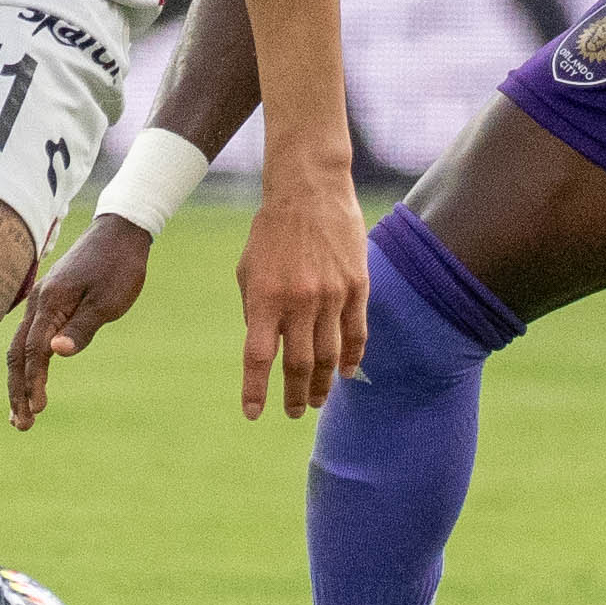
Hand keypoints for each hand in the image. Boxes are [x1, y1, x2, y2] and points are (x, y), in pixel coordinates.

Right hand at [2, 218, 154, 429]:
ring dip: (18, 380)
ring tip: (20, 412)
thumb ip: (81, 328)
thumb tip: (55, 354)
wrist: (120, 232)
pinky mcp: (49, 300)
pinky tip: (29, 376)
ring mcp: (41, 300)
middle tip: (22, 426)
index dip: (33, 382)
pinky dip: (26, 361)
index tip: (37, 410)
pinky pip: (29, 336)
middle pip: (17, 353)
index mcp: (50, 303)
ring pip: (20, 346)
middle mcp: (38, 302)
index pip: (34, 351)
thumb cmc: (118, 267)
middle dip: (17, 390)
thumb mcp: (107, 301)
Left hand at [235, 183, 369, 422]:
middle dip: (294, 395)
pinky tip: (346, 372)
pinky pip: (356, 333)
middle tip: (294, 411)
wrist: (310, 191)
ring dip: (322, 384)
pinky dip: (352, 358)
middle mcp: (299, 301)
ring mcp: (331, 296)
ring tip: (316, 400)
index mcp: (265, 298)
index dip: (255, 389)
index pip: (258, 357)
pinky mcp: (357, 287)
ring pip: (329, 355)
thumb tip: (266, 348)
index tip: (254, 413)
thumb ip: (256, 310)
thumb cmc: (272, 231)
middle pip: (297, 364)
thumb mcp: (248, 270)